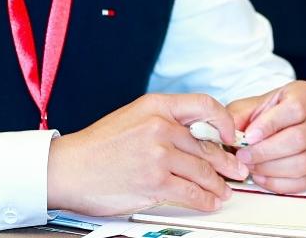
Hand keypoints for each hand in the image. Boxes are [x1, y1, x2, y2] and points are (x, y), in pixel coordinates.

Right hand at [47, 93, 249, 215]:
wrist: (70, 168)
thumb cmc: (97, 146)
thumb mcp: (132, 119)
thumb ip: (163, 122)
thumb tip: (194, 136)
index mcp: (155, 105)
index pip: (204, 104)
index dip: (224, 121)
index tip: (230, 135)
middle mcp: (159, 126)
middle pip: (207, 144)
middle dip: (227, 162)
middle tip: (236, 170)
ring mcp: (158, 154)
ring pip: (203, 171)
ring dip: (218, 185)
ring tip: (224, 191)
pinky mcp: (155, 181)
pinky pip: (192, 192)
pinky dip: (205, 200)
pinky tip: (209, 201)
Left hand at [227, 81, 305, 193]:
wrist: (268, 131)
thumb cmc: (258, 117)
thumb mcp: (243, 109)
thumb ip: (235, 118)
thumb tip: (228, 132)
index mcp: (305, 94)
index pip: (295, 108)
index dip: (271, 124)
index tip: (249, 136)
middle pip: (300, 138)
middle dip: (266, 151)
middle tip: (243, 155)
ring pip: (303, 162)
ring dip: (270, 168)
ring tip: (250, 166)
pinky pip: (302, 181)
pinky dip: (278, 182)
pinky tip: (260, 176)